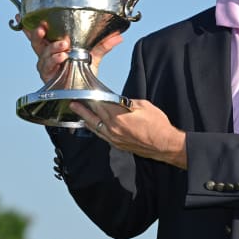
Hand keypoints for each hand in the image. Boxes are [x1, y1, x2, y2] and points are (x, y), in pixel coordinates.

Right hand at [19, 15, 122, 82]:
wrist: (86, 91)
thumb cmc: (85, 69)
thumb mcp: (95, 53)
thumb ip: (104, 44)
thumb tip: (119, 36)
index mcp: (53, 45)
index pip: (39, 33)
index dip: (28, 24)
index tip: (21, 13)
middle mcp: (46, 55)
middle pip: (36, 42)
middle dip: (37, 34)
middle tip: (43, 27)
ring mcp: (46, 66)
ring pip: (42, 55)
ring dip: (51, 49)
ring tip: (63, 46)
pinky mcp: (49, 77)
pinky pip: (48, 68)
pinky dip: (54, 61)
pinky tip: (62, 57)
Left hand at [70, 99, 187, 169]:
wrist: (165, 145)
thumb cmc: (157, 125)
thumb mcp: (144, 106)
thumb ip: (128, 103)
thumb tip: (120, 102)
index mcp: (118, 118)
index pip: (100, 105)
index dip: (92, 98)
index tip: (85, 93)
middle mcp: (113, 129)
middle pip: (93, 117)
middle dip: (83, 109)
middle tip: (73, 103)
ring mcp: (114, 139)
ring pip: (95, 128)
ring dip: (86, 120)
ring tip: (79, 114)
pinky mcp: (118, 145)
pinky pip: (102, 136)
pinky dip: (95, 129)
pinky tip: (93, 126)